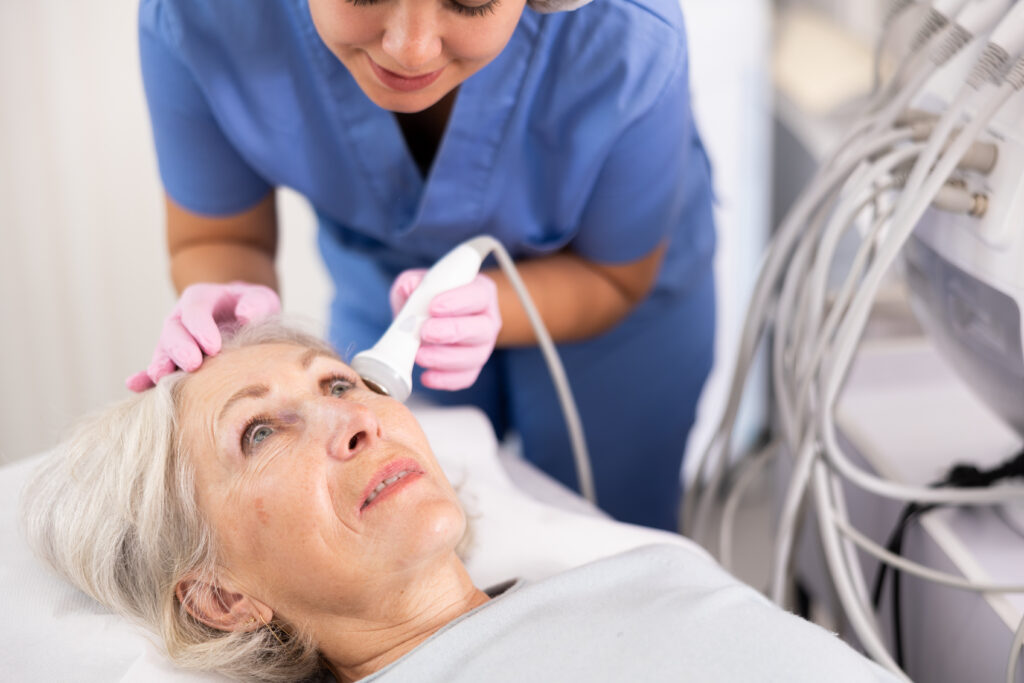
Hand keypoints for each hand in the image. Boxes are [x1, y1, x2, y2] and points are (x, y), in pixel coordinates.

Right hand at [126, 281, 279, 390]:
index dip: (201, 327)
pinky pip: (156, 368)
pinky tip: (135, 386)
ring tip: (161, 377)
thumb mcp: (261, 298)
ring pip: (162, 351)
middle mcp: (181, 318)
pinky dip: (144, 377)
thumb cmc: (252, 308)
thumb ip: (256, 303)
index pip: (195, 309)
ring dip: (161, 364)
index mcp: (200, 298)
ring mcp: (174, 340)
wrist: (243, 320)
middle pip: (173, 330)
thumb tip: (245, 315)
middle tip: (193, 364)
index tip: (213, 346)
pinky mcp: (172, 360)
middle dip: (180, 348)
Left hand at [389, 269, 501, 390]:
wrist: (429, 320)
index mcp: (480, 292)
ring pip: (474, 357)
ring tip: (419, 355)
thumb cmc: (429, 298)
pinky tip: (426, 376)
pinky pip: (465, 378)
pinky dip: (445, 380)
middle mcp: (487, 320)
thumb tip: (409, 287)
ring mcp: (482, 347)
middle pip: (481, 329)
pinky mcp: (472, 368)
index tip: (434, 307)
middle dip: (452, 332)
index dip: (458, 301)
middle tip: (425, 332)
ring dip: (445, 358)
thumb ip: (414, 282)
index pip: (478, 295)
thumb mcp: (419, 283)